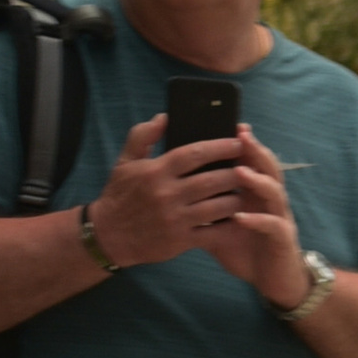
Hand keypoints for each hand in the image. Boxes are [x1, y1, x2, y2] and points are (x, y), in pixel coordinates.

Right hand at [89, 115, 254, 269]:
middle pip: (212, 180)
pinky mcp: (180, 240)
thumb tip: (165, 116)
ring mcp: (175, 219)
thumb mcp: (124, 161)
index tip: (237, 142)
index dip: (220, 146)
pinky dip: (229, 225)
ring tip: (246, 190)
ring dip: (236, 198)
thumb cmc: (119, 195)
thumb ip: (142, 135)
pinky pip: (212, 232)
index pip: (194, 153)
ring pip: (217, 206)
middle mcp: (166, 194)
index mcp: (155, 171)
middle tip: (249, 167)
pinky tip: (239, 217)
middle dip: (235, 173)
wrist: (108, 237)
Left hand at [191, 127, 311, 304]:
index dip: (245, 143)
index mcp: (255, 191)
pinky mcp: (282, 238)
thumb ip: (201, 202)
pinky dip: (257, 220)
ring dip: (257, 180)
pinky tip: (240, 216)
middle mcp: (269, 199)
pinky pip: (272, 226)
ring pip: (274, 192)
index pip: (252, 160)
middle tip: (239, 136)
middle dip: (254, 151)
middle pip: (268, 167)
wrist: (271, 278)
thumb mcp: (218, 222)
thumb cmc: (242, 247)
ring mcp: (279, 217)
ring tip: (239, 172)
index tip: (232, 126)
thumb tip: (174, 185)